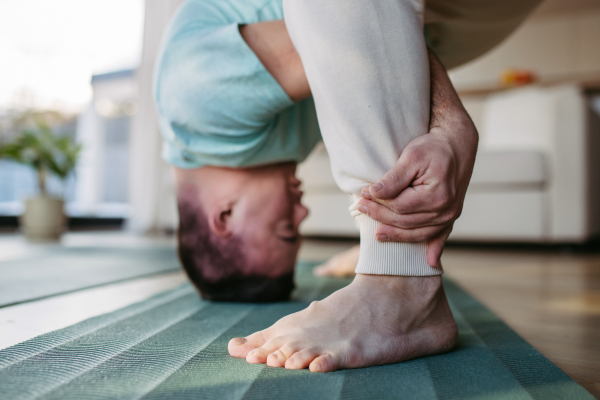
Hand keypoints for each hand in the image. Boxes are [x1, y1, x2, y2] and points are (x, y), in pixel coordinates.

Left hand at [357, 115, 476, 267]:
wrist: (458, 144)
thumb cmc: (433, 148)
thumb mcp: (411, 157)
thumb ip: (393, 179)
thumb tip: (373, 193)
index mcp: (436, 195)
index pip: (398, 206)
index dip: (377, 202)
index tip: (362, 193)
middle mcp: (446, 210)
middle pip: (405, 221)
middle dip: (380, 216)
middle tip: (359, 207)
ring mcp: (450, 215)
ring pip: (418, 233)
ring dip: (396, 235)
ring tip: (377, 234)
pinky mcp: (451, 216)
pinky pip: (441, 236)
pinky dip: (435, 249)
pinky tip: (430, 261)